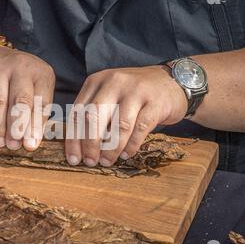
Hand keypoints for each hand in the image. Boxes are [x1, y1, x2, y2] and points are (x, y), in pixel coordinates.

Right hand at [0, 44, 54, 150]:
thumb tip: (32, 141)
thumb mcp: (35, 89)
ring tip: (0, 143)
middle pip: (21, 100)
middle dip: (17, 126)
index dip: (36, 125)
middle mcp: (21, 67)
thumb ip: (37, 111)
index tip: (31, 144)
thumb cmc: (19, 80)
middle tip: (14, 145)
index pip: (42, 101)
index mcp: (41, 73)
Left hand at [65, 66, 187, 166]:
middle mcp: (114, 82)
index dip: (73, 138)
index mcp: (97, 81)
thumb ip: (93, 113)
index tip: (73, 159)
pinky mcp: (155, 102)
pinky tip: (126, 155)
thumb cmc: (134, 94)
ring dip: (111, 148)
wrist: (172, 81)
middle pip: (94, 117)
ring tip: (107, 161)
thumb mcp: (109, 95)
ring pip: (118, 125)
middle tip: (90, 162)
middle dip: (90, 144)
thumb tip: (78, 147)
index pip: (78, 112)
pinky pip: (140, 129)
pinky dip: (131, 145)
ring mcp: (136, 91)